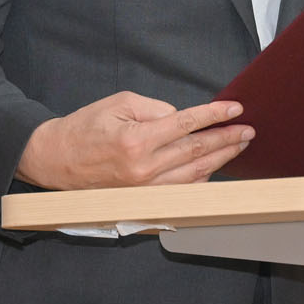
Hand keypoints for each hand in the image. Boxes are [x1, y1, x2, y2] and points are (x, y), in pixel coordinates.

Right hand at [16, 91, 253, 189]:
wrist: (55, 159)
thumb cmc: (85, 127)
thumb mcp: (118, 104)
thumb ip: (155, 109)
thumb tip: (183, 118)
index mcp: (136, 140)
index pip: (187, 125)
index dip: (214, 115)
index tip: (235, 108)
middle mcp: (143, 169)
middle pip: (197, 151)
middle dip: (226, 139)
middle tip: (248, 130)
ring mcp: (144, 189)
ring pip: (194, 174)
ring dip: (220, 159)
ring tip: (238, 146)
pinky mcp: (142, 199)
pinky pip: (180, 190)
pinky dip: (201, 179)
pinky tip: (214, 167)